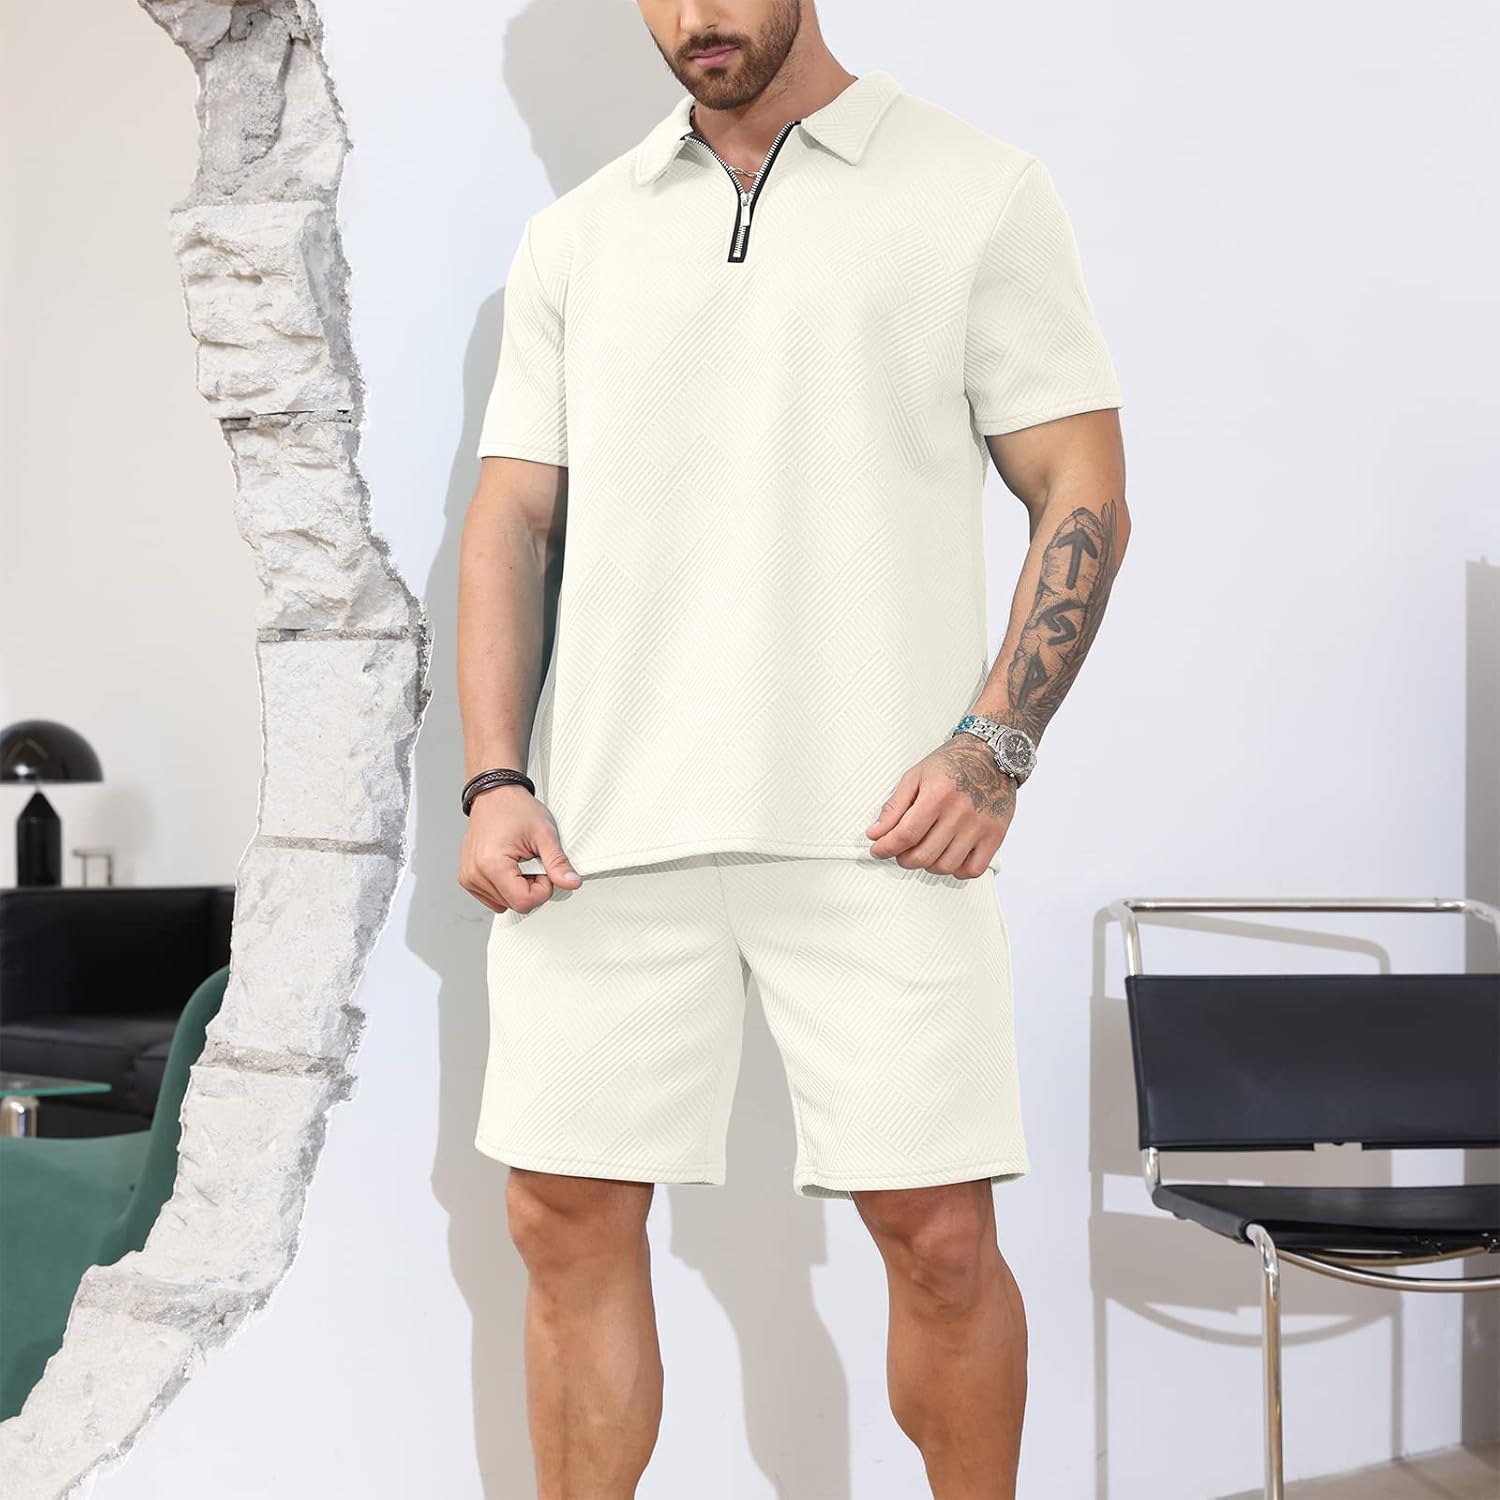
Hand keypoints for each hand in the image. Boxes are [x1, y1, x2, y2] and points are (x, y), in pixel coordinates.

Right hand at [458, 783, 581, 913]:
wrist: (494, 794)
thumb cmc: (515, 808)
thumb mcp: (544, 833)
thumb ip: (558, 863)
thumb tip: (571, 882)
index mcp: (492, 865)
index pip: (524, 902)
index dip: (541, 889)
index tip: (542, 868)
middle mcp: (475, 874)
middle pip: (514, 904)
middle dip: (530, 887)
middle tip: (531, 860)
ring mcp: (469, 877)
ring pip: (504, 903)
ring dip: (517, 887)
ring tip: (518, 860)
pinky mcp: (467, 878)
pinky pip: (493, 897)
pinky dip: (505, 887)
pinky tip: (508, 866)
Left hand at [865, 734, 1016, 876]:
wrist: (990, 755)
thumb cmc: (954, 763)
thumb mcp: (915, 777)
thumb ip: (894, 807)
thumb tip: (876, 833)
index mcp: (938, 795)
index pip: (906, 834)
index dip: (886, 847)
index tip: (879, 850)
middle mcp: (960, 812)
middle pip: (923, 855)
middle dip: (903, 858)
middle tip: (901, 850)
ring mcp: (979, 826)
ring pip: (945, 866)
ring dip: (928, 865)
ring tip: (926, 850)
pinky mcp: (995, 835)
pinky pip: (973, 869)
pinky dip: (957, 870)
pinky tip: (950, 855)